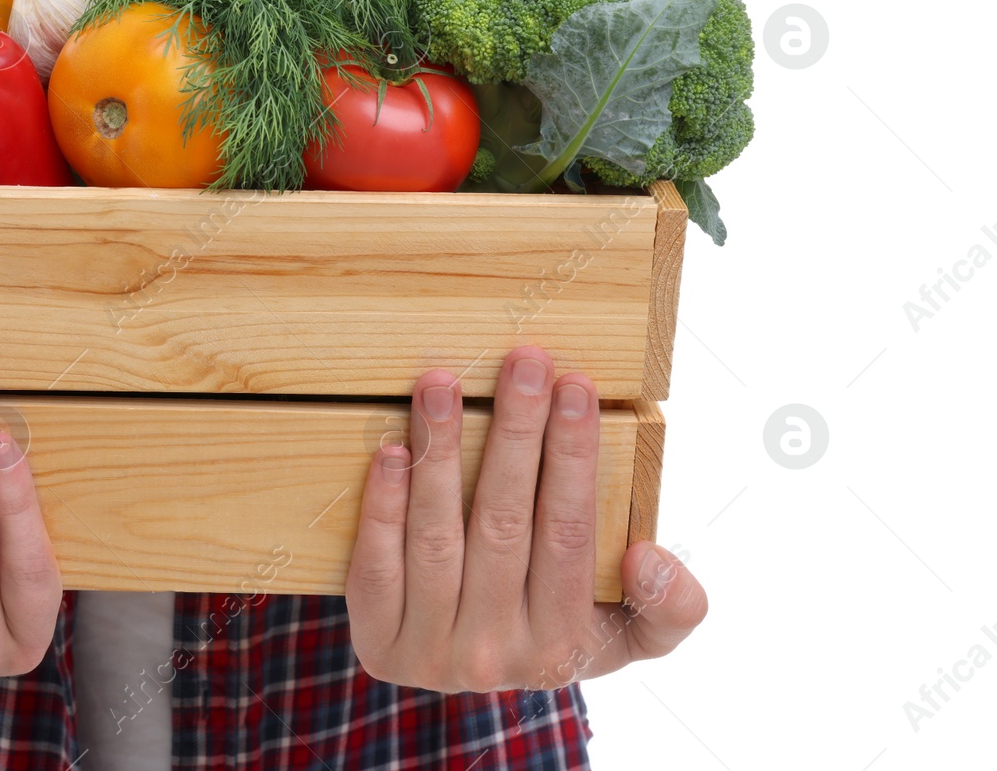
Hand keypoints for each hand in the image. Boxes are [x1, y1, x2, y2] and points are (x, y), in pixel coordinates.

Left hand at [345, 345, 707, 692]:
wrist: (463, 683)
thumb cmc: (550, 630)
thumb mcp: (625, 635)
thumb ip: (668, 608)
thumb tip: (649, 556)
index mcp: (563, 643)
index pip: (569, 534)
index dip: (573, 457)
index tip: (576, 386)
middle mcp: (495, 652)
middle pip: (504, 524)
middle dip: (516, 433)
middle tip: (524, 362)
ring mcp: (430, 650)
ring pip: (435, 538)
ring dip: (439, 453)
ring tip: (442, 384)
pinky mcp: (376, 640)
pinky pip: (376, 567)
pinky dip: (384, 506)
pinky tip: (391, 452)